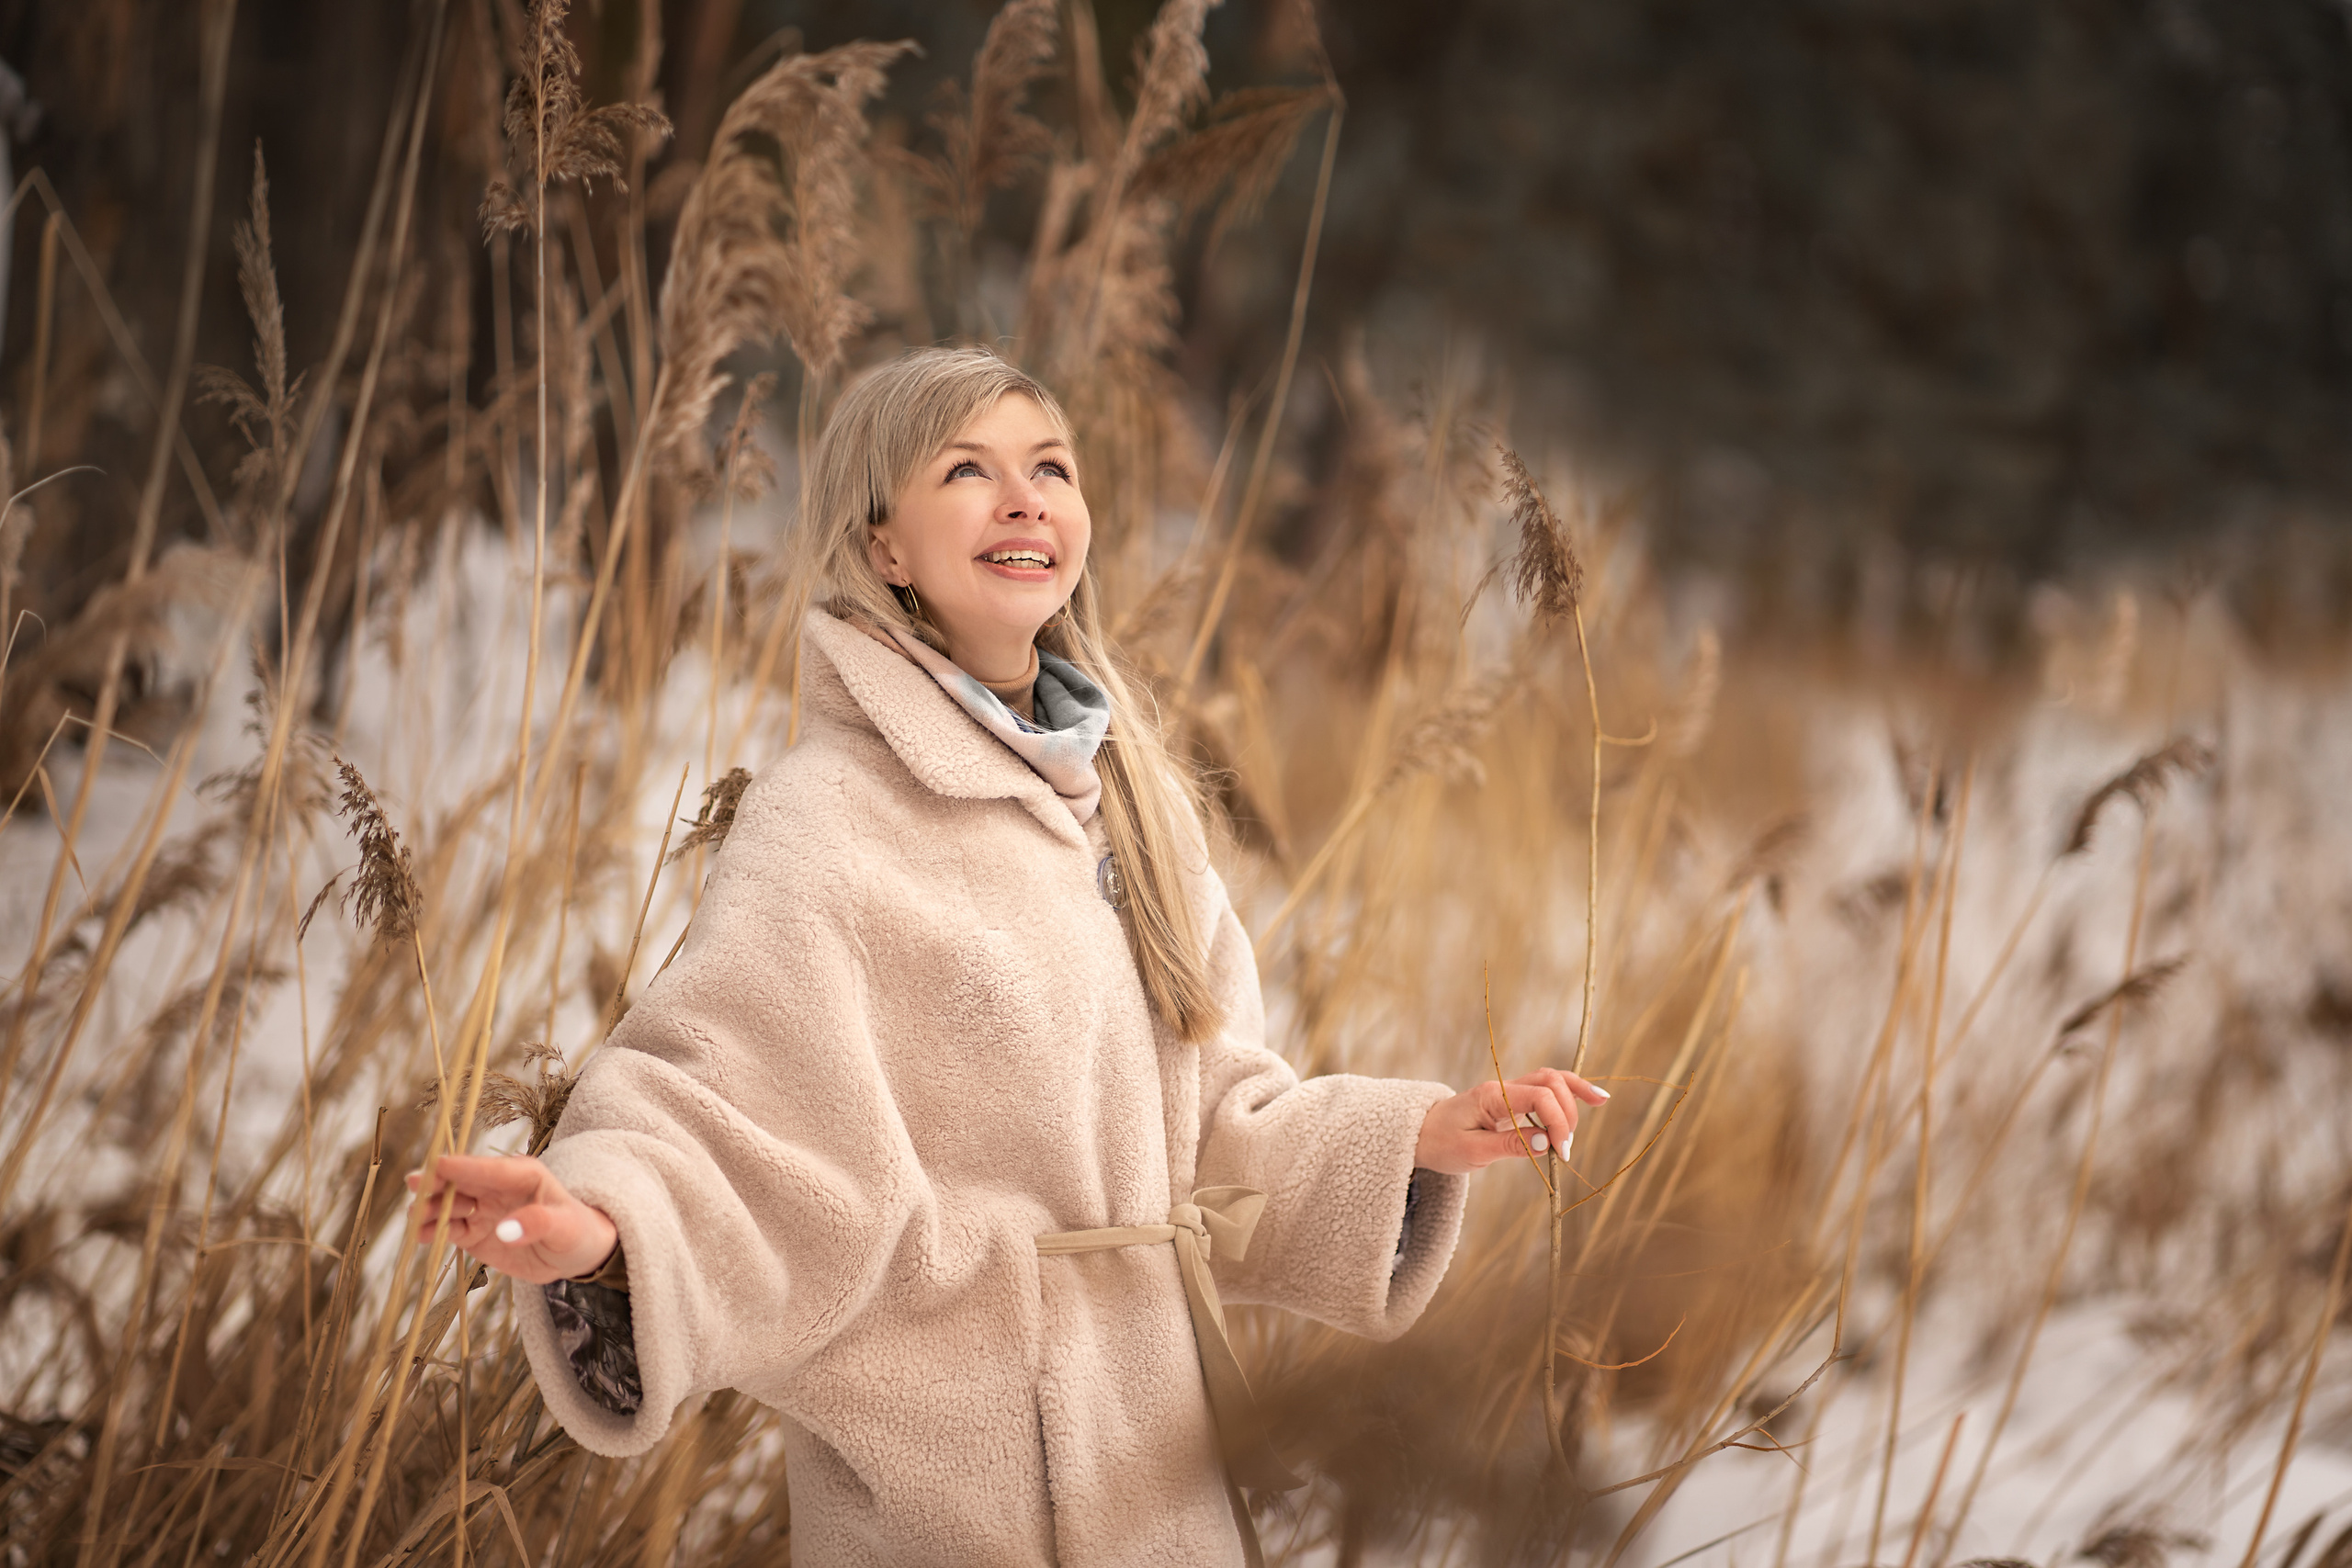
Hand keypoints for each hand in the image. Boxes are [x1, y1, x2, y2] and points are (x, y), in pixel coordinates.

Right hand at [405, 1153, 618, 1284]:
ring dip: (431, 1207)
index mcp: (521, 1174)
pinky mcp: (473, 1232)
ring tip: (415, 1216)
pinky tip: (421, 1235)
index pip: (487, 1168)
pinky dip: (433, 1231)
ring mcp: (482, 1209)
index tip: (436, 1164)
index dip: (461, 1166)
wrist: (574, 1255)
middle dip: (436, 1182)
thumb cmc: (575, 1231)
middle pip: (460, 1181)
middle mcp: (496, 1187)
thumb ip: (538, 1223)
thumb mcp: (564, 1227)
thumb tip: (506, 1229)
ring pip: (449, 1204)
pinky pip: (449, 1229)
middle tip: (415, 1185)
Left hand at [1415, 1069, 1608, 1174]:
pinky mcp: (1512, 1100)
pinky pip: (1544, 1089)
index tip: (1559, 1152)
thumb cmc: (1440, 1143)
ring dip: (1574, 1093)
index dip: (1557, 1122)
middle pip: (1549, 1082)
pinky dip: (1568, 1091)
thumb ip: (1509, 1146)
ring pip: (1550, 1078)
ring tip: (1600, 1103)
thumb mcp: (1471, 1152)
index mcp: (1492, 1096)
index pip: (1538, 1097)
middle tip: (1564, 1149)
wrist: (1419, 1134)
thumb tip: (1545, 1143)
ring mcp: (1508, 1091)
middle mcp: (1503, 1087)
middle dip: (1567, 1112)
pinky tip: (1590, 1097)